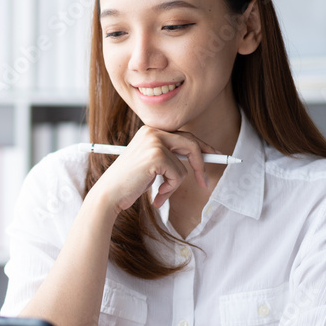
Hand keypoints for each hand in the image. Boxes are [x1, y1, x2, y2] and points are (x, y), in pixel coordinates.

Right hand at [90, 127, 220, 211]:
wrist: (109, 194)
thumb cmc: (129, 183)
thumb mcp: (151, 165)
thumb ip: (169, 157)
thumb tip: (198, 159)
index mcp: (151, 130)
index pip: (184, 135)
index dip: (203, 147)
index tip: (216, 155)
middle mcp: (153, 131)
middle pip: (192, 144)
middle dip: (201, 165)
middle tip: (205, 183)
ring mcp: (155, 142)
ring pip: (185, 165)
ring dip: (175, 185)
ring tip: (160, 194)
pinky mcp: (157, 156)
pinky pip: (178, 175)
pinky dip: (170, 189)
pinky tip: (155, 195)